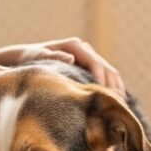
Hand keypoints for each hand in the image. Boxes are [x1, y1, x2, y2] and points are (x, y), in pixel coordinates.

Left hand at [2, 37, 125, 96]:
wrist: (30, 57)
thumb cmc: (32, 59)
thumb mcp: (38, 57)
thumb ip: (53, 57)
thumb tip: (71, 58)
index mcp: (74, 46)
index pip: (94, 62)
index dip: (101, 78)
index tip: (103, 93)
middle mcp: (84, 49)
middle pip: (105, 67)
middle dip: (112, 85)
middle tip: (116, 102)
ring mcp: (89, 57)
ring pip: (109, 71)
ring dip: (116, 87)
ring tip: (120, 104)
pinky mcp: (90, 66)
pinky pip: (106, 76)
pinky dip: (113, 87)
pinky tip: (118, 100)